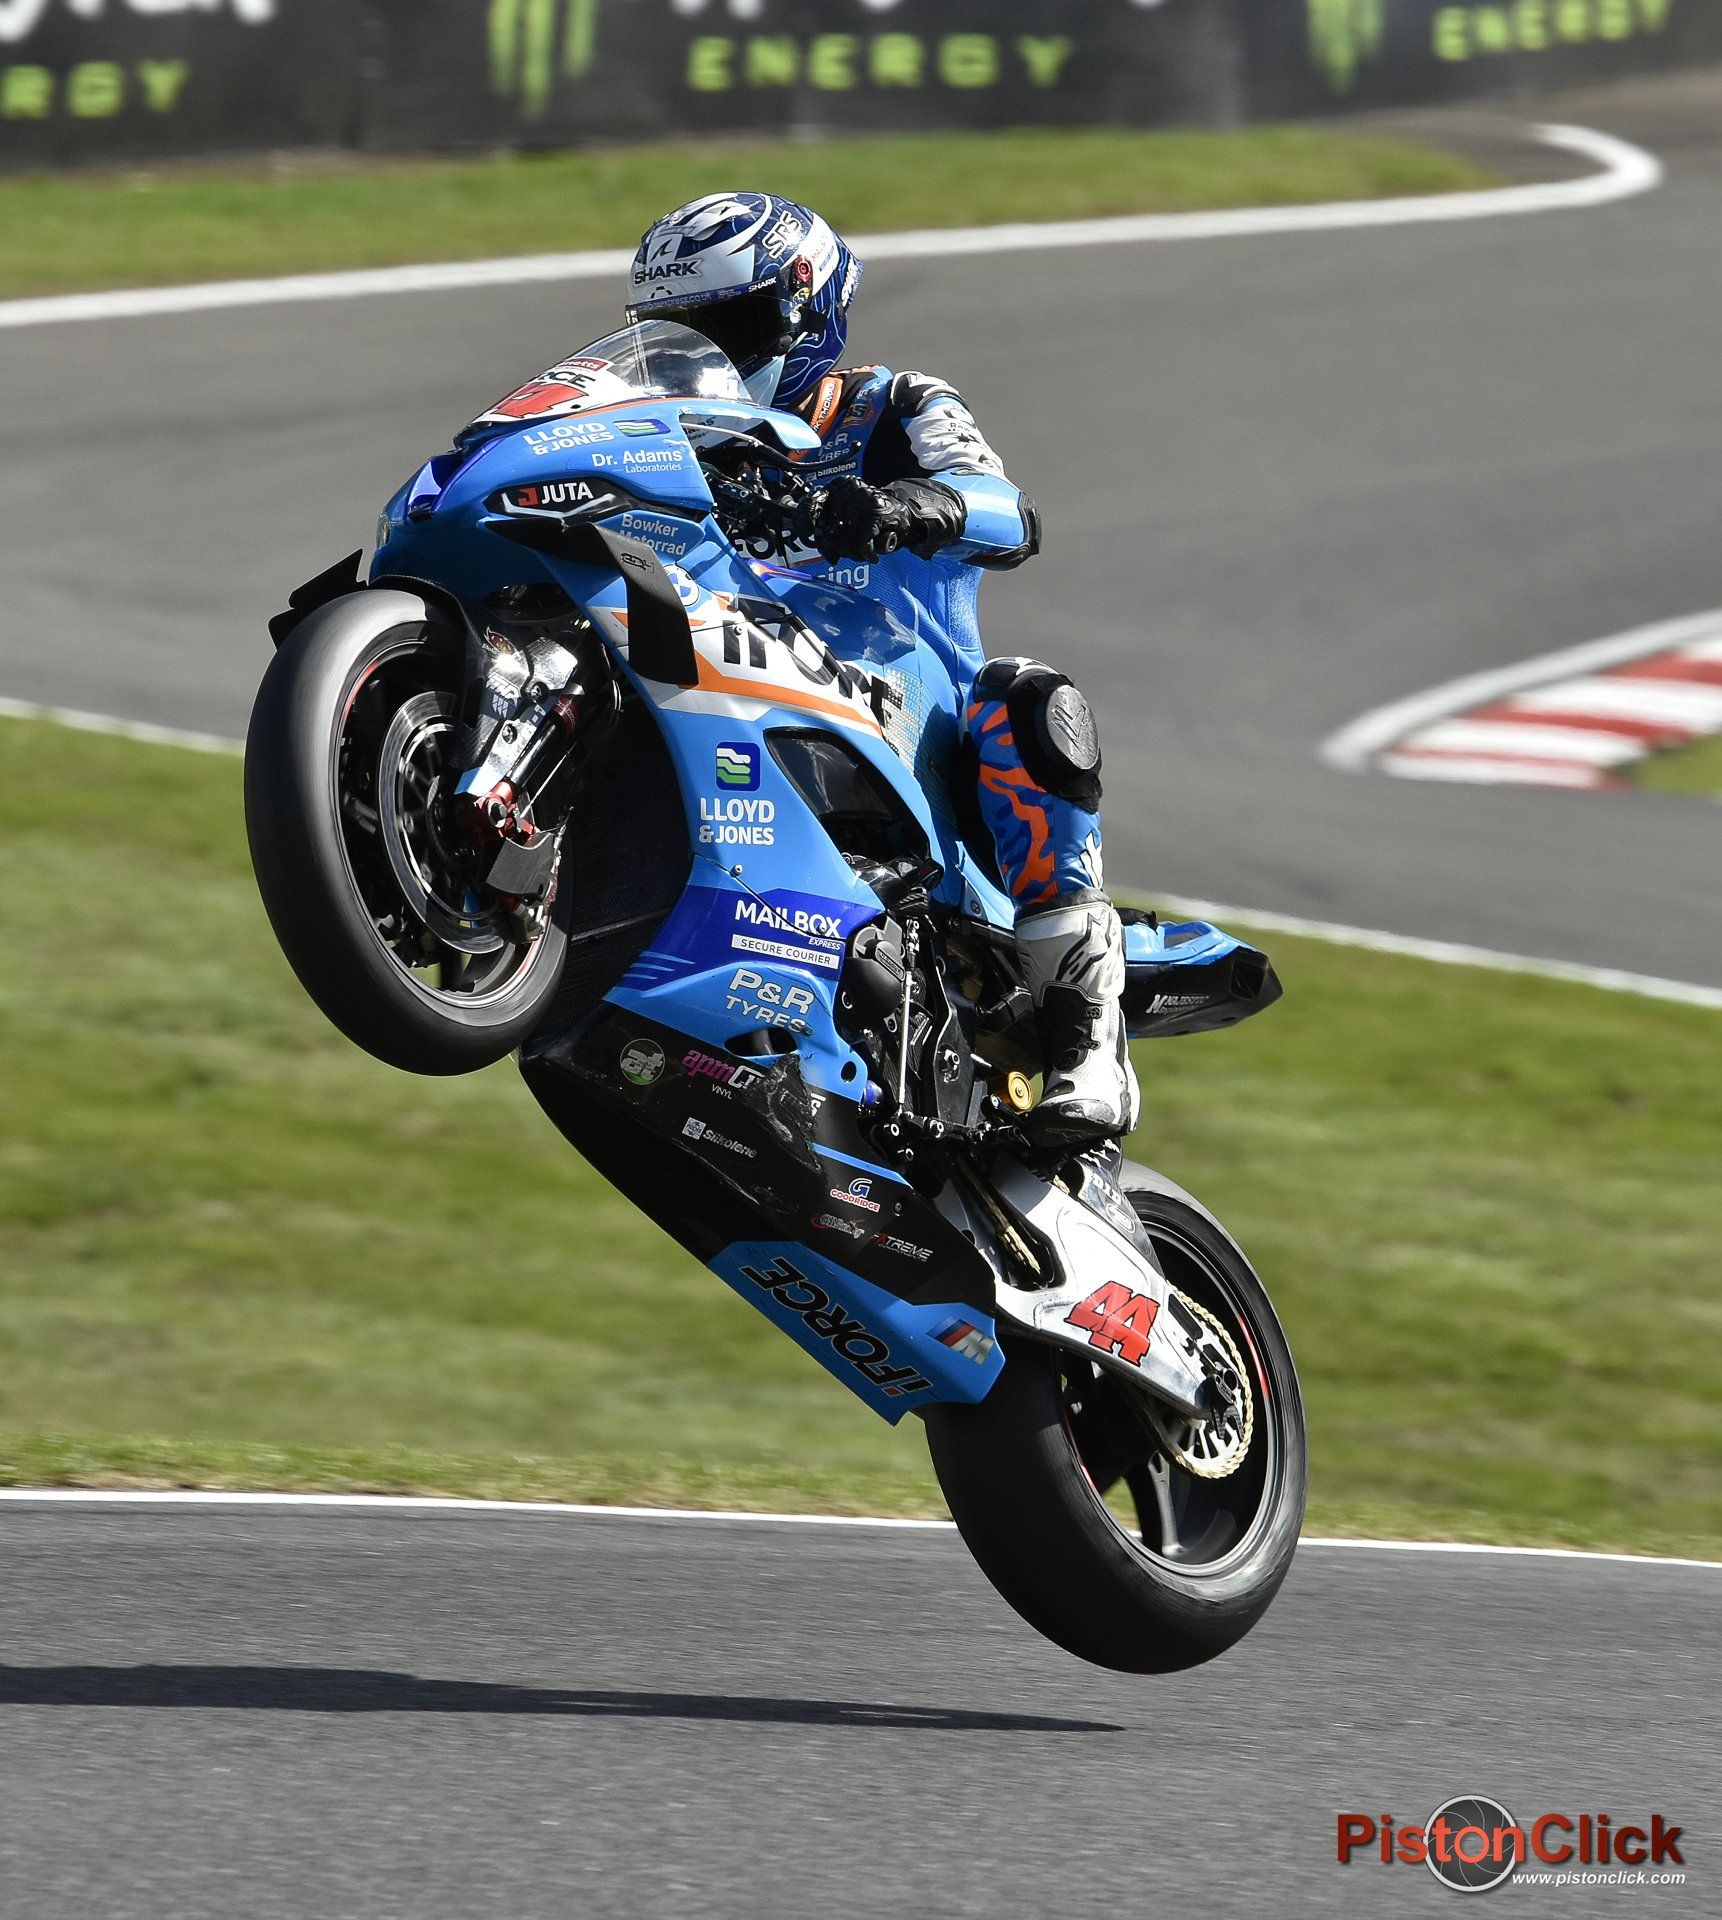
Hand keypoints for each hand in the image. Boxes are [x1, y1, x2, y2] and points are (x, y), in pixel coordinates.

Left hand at [797, 477, 915, 562]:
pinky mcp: (877, 512)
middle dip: (837, 548)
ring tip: (861, 555)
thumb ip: (829, 526)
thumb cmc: (871, 519)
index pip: (812, 503)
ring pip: (845, 536)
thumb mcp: (847, 517)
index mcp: (837, 487)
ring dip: (853, 553)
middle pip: (830, 528)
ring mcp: (863, 499)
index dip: (805, 523)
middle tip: (846, 555)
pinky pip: (863, 540)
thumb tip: (817, 544)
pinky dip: (867, 553)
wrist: (902, 514)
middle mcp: (848, 490)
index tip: (806, 537)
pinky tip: (872, 556)